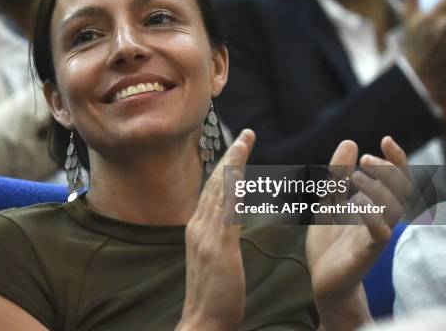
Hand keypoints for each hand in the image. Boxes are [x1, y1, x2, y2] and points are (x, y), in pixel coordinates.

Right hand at [177, 130, 255, 330]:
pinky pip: (228, 212)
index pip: (212, 189)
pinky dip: (234, 190)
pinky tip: (243, 175)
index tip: (238, 147)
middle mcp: (198, 226)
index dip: (226, 166)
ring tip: (245, 142)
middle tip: (247, 134)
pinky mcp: (219, 247)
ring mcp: (206, 235)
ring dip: (234, 164)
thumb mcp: (212, 258)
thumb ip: (218, 236)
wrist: (202, 321)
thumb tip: (227, 221)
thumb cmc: (212, 294)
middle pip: (216, 183)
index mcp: (198, 228)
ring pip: (220, 191)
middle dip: (231, 156)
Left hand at [307, 137, 409, 330]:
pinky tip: (359, 204)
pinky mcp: (365, 253)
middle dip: (388, 170)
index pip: (395, 179)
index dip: (395, 159)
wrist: (321, 279)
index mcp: (373, 204)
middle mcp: (380, 218)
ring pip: (393, 210)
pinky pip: (379, 235)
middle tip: (366, 159)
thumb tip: (350, 142)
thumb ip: (337, 176)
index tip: (386, 139)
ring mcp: (374, 236)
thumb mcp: (329, 201)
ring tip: (357, 175)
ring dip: (379, 188)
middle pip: (401, 190)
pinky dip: (374, 216)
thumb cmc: (331, 241)